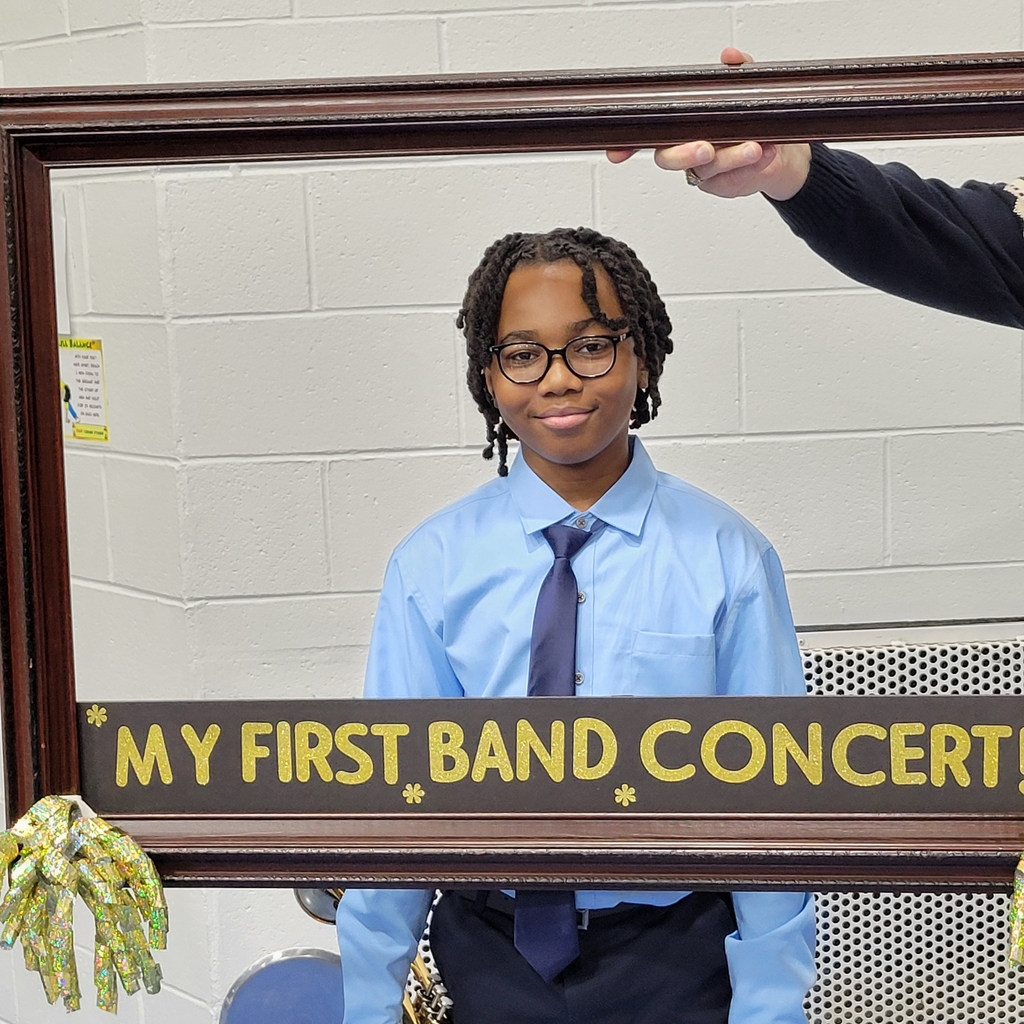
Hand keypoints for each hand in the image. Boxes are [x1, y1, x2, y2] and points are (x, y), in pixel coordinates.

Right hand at [606, 47, 811, 202]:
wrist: (781, 152)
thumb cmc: (753, 121)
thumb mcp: (745, 89)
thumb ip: (737, 72)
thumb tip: (730, 57)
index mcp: (681, 128)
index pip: (649, 135)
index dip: (629, 145)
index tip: (617, 152)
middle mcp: (688, 151)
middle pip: (670, 158)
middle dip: (685, 154)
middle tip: (705, 148)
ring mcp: (705, 172)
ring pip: (707, 170)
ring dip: (731, 157)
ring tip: (754, 147)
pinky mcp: (725, 185)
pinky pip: (734, 178)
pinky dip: (753, 165)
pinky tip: (767, 152)